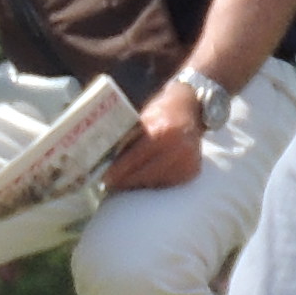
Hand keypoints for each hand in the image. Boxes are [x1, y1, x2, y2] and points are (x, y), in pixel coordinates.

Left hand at [96, 83, 205, 198]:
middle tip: (109, 184)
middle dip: (124, 180)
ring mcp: (187, 161)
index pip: (135, 158)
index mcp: (163, 132)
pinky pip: (166, 183)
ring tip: (124, 181)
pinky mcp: (192, 171)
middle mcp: (179, 148)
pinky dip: (153, 182)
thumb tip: (103, 159)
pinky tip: (144, 178)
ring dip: (138, 183)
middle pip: (143, 174)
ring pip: (154, 182)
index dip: (118, 170)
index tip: (104, 179)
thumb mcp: (141, 120)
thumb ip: (126, 139)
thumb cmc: (160, 114)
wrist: (189, 110)